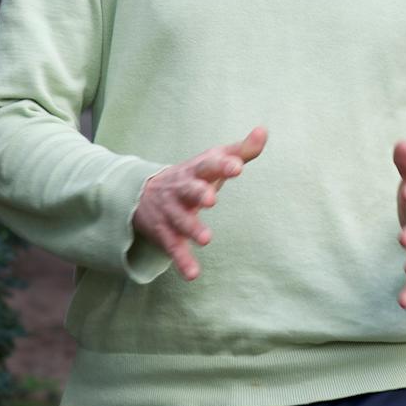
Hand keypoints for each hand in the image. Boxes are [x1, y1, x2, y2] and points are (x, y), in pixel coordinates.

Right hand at [135, 127, 266, 280]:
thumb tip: (263, 130)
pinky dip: (182, 261)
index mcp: (196, 170)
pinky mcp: (166, 233)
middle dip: (199, 193)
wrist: (142, 193)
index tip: (237, 166)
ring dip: (192, 228)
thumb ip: (240, 150)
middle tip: (212, 199)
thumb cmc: (192, 176)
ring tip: (206, 239)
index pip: (209, 165)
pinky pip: (173, 248)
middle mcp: (181, 190)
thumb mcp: (212, 161)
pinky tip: (193, 274)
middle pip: (189, 189)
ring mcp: (172, 212)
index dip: (223, 165)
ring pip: (180, 220)